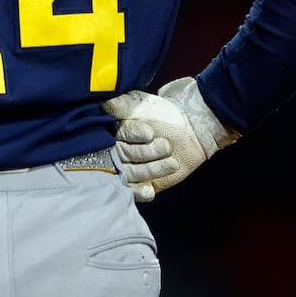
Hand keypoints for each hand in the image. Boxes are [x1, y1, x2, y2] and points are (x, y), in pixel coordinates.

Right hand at [101, 76, 240, 202]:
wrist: (190, 130)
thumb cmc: (162, 114)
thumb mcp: (139, 104)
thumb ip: (121, 104)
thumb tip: (105, 105)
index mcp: (112, 131)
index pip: (116, 134)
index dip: (131, 135)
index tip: (149, 133)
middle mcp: (116, 150)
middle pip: (122, 155)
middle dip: (144, 152)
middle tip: (166, 146)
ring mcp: (127, 168)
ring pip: (130, 173)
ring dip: (150, 169)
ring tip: (172, 163)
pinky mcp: (140, 183)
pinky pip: (134, 191)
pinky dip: (140, 192)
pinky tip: (149, 190)